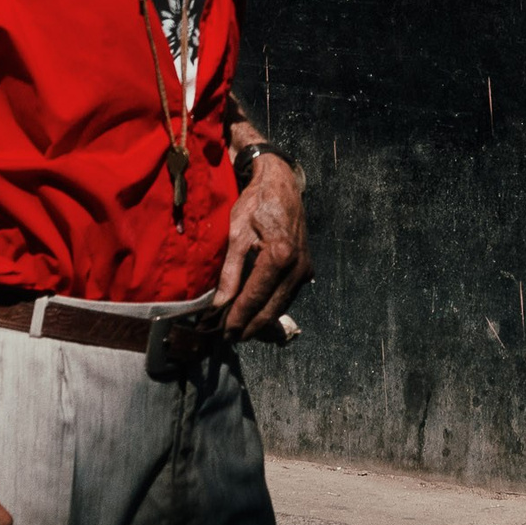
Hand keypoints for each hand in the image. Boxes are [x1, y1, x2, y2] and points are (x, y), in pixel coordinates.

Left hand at [218, 152, 312, 339]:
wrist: (281, 186)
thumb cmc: (256, 205)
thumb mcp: (237, 234)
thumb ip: (230, 273)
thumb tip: (219, 305)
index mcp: (279, 256)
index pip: (255, 297)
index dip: (238, 317)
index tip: (223, 332)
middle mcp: (297, 266)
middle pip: (271, 308)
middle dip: (250, 326)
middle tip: (229, 338)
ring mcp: (305, 268)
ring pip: (282, 305)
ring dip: (261, 320)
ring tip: (240, 329)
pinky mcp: (306, 268)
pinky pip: (288, 295)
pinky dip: (272, 306)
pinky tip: (257, 312)